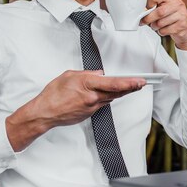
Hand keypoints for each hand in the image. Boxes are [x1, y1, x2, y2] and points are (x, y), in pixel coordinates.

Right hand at [6, 70, 144, 150]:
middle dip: (131, 87)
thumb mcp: (69, 75)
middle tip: (141, 83)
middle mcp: (92, 97)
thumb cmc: (53, 94)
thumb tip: (99, 74)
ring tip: (131, 87)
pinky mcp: (90, 113)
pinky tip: (110, 94)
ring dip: (121, 93)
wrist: (45, 113)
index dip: (130, 83)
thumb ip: (87, 73)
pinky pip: (102, 103)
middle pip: (117, 92)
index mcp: (88, 84)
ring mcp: (92, 107)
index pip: (114, 84)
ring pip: (111, 98)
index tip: (140, 81)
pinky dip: (107, 98)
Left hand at [142, 0, 186, 50]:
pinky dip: (161, 32)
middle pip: (159, 12)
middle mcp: (177, 4)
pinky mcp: (182, 25)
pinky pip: (165, 30)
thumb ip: (154, 0)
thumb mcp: (163, 5)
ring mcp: (182, 14)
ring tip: (154, 26)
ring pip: (161, 23)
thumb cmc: (171, 15)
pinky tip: (163, 30)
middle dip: (148, 19)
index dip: (148, 4)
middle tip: (143, 22)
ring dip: (154, 26)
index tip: (146, 9)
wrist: (186, 27)